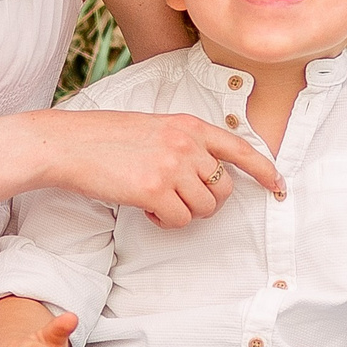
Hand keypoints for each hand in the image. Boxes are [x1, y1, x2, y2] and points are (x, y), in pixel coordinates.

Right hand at [25, 110, 283, 227]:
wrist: (67, 144)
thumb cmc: (105, 139)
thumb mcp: (154, 129)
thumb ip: (184, 144)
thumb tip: (208, 177)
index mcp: (189, 124)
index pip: (240, 148)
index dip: (265, 170)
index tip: (279, 187)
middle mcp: (186, 143)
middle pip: (222, 189)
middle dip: (205, 202)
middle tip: (177, 199)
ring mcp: (172, 166)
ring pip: (204, 208)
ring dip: (183, 213)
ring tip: (156, 201)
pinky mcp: (154, 190)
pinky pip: (180, 221)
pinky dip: (166, 222)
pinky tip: (146, 209)